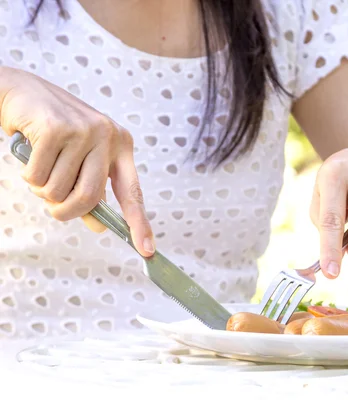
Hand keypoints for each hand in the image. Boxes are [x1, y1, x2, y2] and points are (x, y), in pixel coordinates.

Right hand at [0, 67, 154, 256]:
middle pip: (89, 197)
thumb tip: (99, 226)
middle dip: (65, 212)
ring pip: (58, 189)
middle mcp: (107, 136)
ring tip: (40, 169)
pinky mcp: (55, 128)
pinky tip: (30, 154)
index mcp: (121, 146)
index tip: (147, 250)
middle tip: (54, 208)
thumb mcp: (79, 160)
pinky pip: (37, 176)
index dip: (139, 223)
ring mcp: (82, 131)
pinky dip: (28, 175)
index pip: (133, 192)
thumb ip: (90, 191)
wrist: (23, 93)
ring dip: (42, 190)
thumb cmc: (55, 133)